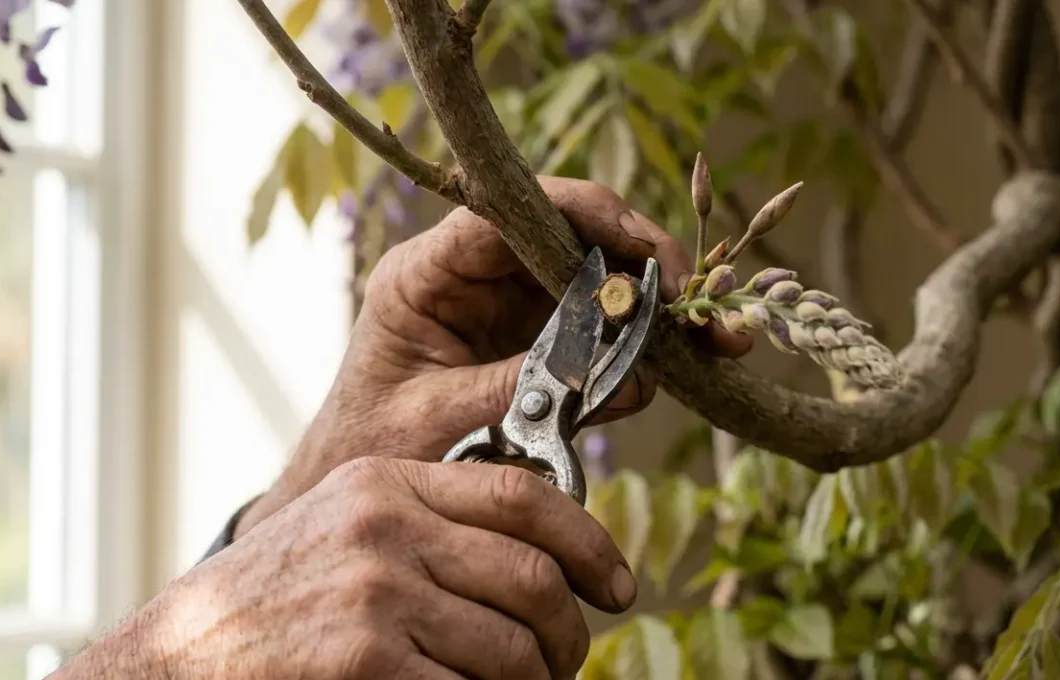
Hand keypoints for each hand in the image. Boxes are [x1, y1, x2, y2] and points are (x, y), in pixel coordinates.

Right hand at [56, 457, 635, 679]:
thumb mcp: (350, 526)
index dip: (590, 542)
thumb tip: (543, 555)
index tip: (616, 584)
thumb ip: (434, 522)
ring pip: (512, 647)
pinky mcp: (365, 661)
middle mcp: (386, 528)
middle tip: (570, 659)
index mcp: (389, 482)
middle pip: (532, 577)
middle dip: (571, 632)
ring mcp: (375, 595)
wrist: (181, 654)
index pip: (524, 496)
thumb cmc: (276, 596)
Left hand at [238, 177, 750, 535]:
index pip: (511, 211)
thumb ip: (524, 389)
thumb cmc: (370, 448)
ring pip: (594, 276)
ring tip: (713, 340)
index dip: (589, 217)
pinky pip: (597, 325)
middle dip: (643, 261)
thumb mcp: (438, 420)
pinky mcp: (530, 336)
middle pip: (569, 234)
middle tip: (700, 303)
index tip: (649, 254)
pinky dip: (642, 344)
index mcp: (425, 272)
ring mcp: (504, 302)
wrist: (346, 482)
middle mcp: (470, 272)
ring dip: (655, 305)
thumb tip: (629, 377)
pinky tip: (682, 363)